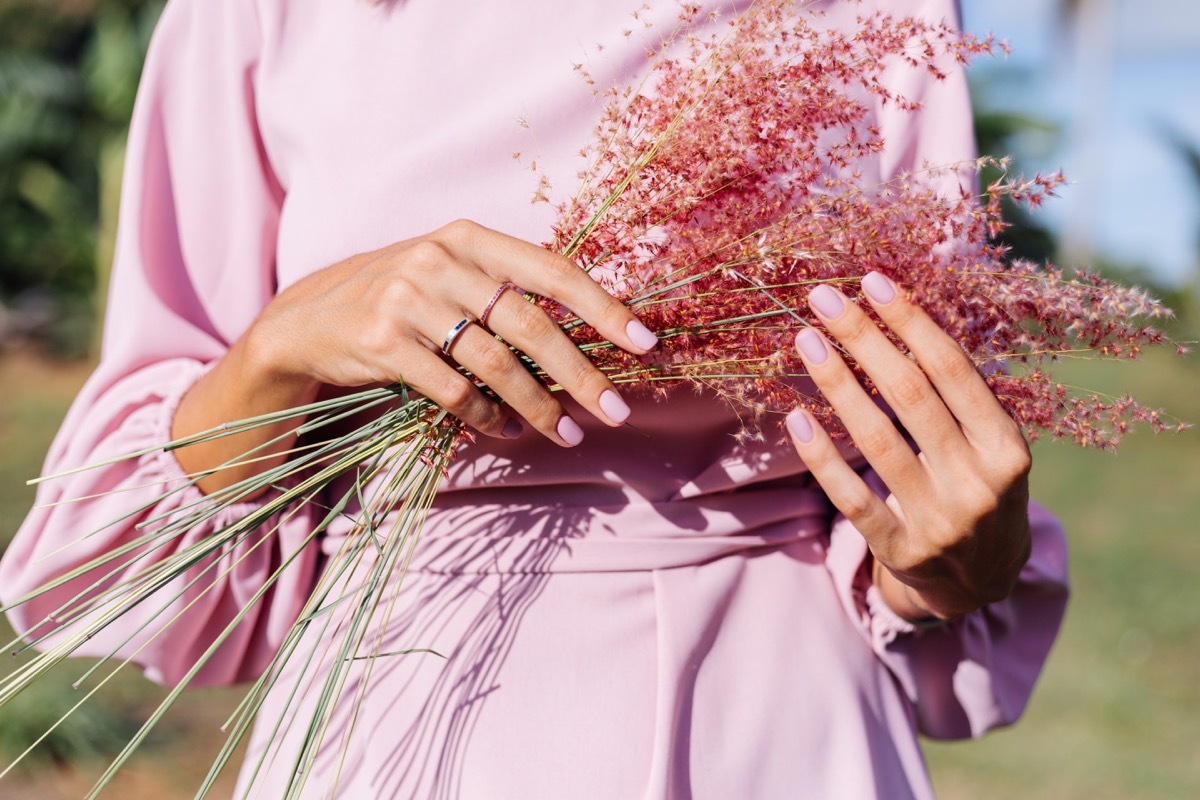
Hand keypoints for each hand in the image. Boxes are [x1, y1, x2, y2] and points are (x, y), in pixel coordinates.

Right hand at [248, 219, 658, 446]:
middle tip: (614, 411)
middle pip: (530, 324)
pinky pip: (452, 389)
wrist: (309, 319)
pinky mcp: (382, 340)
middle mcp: (441, 260)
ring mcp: (408, 298)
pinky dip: (485, 416)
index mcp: (469, 238)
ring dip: (538, 406)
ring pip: (495, 363)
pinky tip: (502, 430)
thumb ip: (505, 291)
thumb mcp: (449, 275)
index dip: (603, 307)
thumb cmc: (401, 299)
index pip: (552, 270)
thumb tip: (587, 335)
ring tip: (566, 433)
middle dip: (580, 373)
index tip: (645, 342)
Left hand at [784, 272, 1031, 620]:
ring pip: (877, 439)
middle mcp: (979, 483)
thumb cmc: (979, 489)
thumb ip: (959, 396)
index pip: (953, 370)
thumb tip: (899, 315)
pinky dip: (822, 456)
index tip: (871, 282)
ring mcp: (940, 521)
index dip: (910, 322)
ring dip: (836, 383)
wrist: (982, 582)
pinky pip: (852, 497)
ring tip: (806, 340)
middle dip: (864, 338)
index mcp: (1008, 448)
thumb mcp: (992, 445)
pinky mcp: (901, 551)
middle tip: (822, 298)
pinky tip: (796, 417)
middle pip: (910, 395)